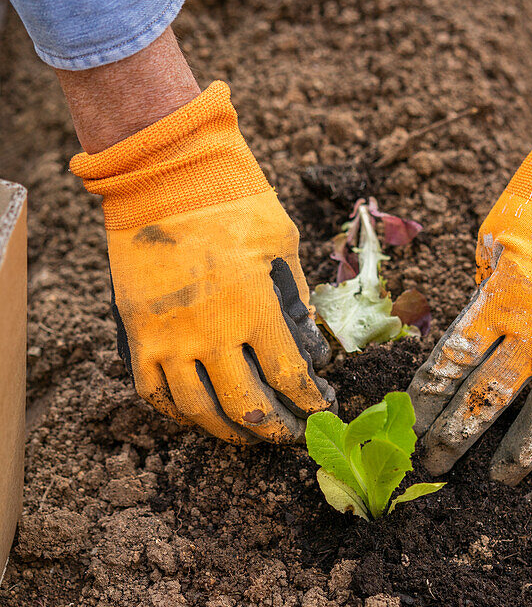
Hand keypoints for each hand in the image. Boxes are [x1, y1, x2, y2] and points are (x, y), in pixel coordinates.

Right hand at [71, 81, 334, 443]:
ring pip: (198, 410)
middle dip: (274, 430)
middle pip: (246, 408)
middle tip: (288, 434)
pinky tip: (195, 414)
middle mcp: (211, 332)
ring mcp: (168, 336)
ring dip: (227, 432)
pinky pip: (152, 392)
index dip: (309, 402)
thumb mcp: (282, 242)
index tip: (321, 409)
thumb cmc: (232, 199)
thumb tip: (308, 345)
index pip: (289, 378)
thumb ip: (295, 297)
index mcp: (255, 307)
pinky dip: (175, 412)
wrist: (163, 171)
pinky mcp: (136, 332)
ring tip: (246, 435)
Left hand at [409, 78, 531, 483]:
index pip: (448, 365)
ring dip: (518, 452)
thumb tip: (468, 336)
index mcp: (495, 302)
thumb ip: (482, 294)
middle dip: (455, 436)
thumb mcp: (493, 242)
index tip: (408, 427)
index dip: (425, 402)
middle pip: (484, 398)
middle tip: (434, 464)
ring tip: (498, 479)